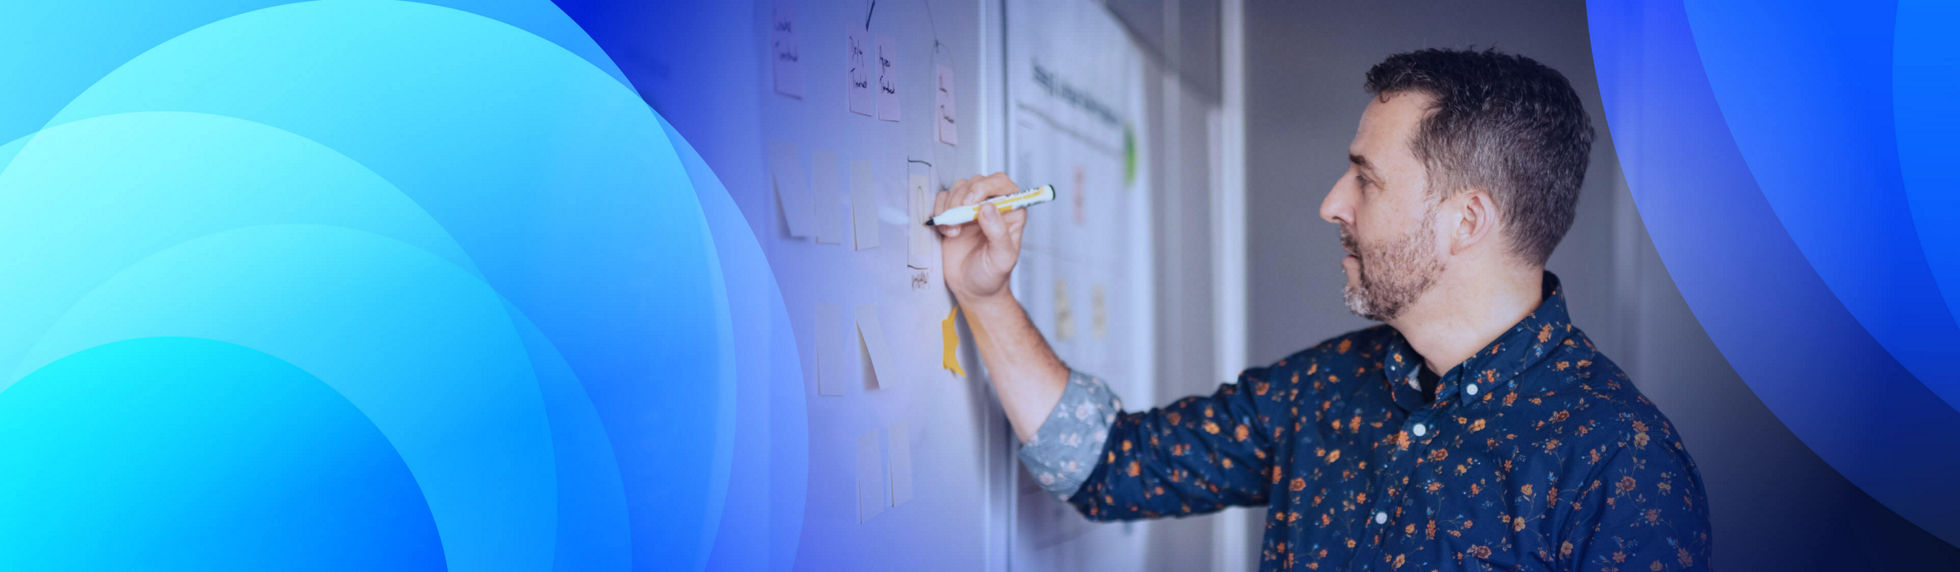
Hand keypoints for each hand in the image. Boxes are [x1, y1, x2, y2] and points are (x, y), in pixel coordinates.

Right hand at [933, 173, 1027, 306]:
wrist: (972, 289)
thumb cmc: (992, 275)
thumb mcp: (1001, 258)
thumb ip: (998, 233)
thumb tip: (988, 207)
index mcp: (1011, 211)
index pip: (1002, 183)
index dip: (986, 186)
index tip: (972, 202)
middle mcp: (993, 205)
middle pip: (977, 181)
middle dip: (964, 196)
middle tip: (958, 217)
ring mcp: (972, 208)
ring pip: (959, 187)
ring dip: (951, 206)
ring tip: (954, 231)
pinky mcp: (953, 213)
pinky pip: (943, 199)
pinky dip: (940, 212)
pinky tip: (946, 231)